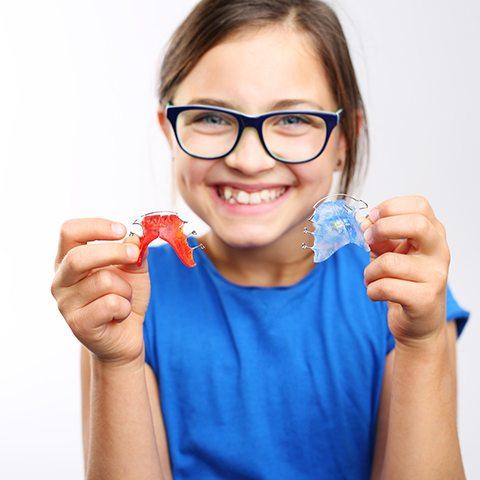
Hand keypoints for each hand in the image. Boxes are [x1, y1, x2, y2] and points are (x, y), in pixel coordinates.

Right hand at [50, 218, 150, 365]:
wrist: (125, 335)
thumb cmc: (124, 297)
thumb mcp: (134, 269)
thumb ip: (135, 251)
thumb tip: (136, 236)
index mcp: (69, 260)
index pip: (69, 232)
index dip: (96, 226)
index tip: (121, 229)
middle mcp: (61, 280)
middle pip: (78, 257)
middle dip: (113, 252)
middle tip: (134, 254)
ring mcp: (66, 304)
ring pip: (103, 281)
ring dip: (125, 289)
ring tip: (123, 298)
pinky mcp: (78, 324)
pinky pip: (110, 304)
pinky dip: (125, 307)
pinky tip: (119, 315)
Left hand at [360, 195, 450, 346]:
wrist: (419, 322)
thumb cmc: (404, 281)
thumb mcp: (391, 252)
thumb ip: (378, 236)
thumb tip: (362, 222)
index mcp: (432, 233)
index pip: (420, 205)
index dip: (391, 207)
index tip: (372, 217)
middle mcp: (439, 251)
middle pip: (417, 224)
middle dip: (382, 229)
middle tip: (368, 239)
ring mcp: (435, 276)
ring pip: (390, 262)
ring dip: (369, 271)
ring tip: (370, 278)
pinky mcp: (425, 299)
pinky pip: (386, 287)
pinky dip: (371, 290)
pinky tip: (375, 293)